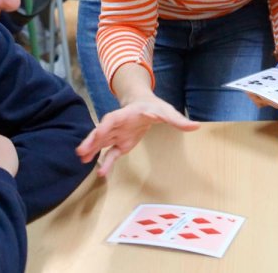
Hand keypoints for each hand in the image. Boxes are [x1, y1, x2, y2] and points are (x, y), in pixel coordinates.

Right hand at [75, 95, 198, 176]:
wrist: (144, 104)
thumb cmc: (154, 107)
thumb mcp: (167, 111)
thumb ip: (178, 120)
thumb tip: (195, 126)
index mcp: (127, 114)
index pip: (112, 118)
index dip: (105, 126)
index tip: (98, 132)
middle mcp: (118, 124)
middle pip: (101, 131)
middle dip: (92, 140)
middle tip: (81, 150)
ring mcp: (116, 134)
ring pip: (101, 142)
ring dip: (92, 150)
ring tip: (82, 159)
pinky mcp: (119, 143)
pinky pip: (110, 153)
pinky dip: (106, 162)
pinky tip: (101, 173)